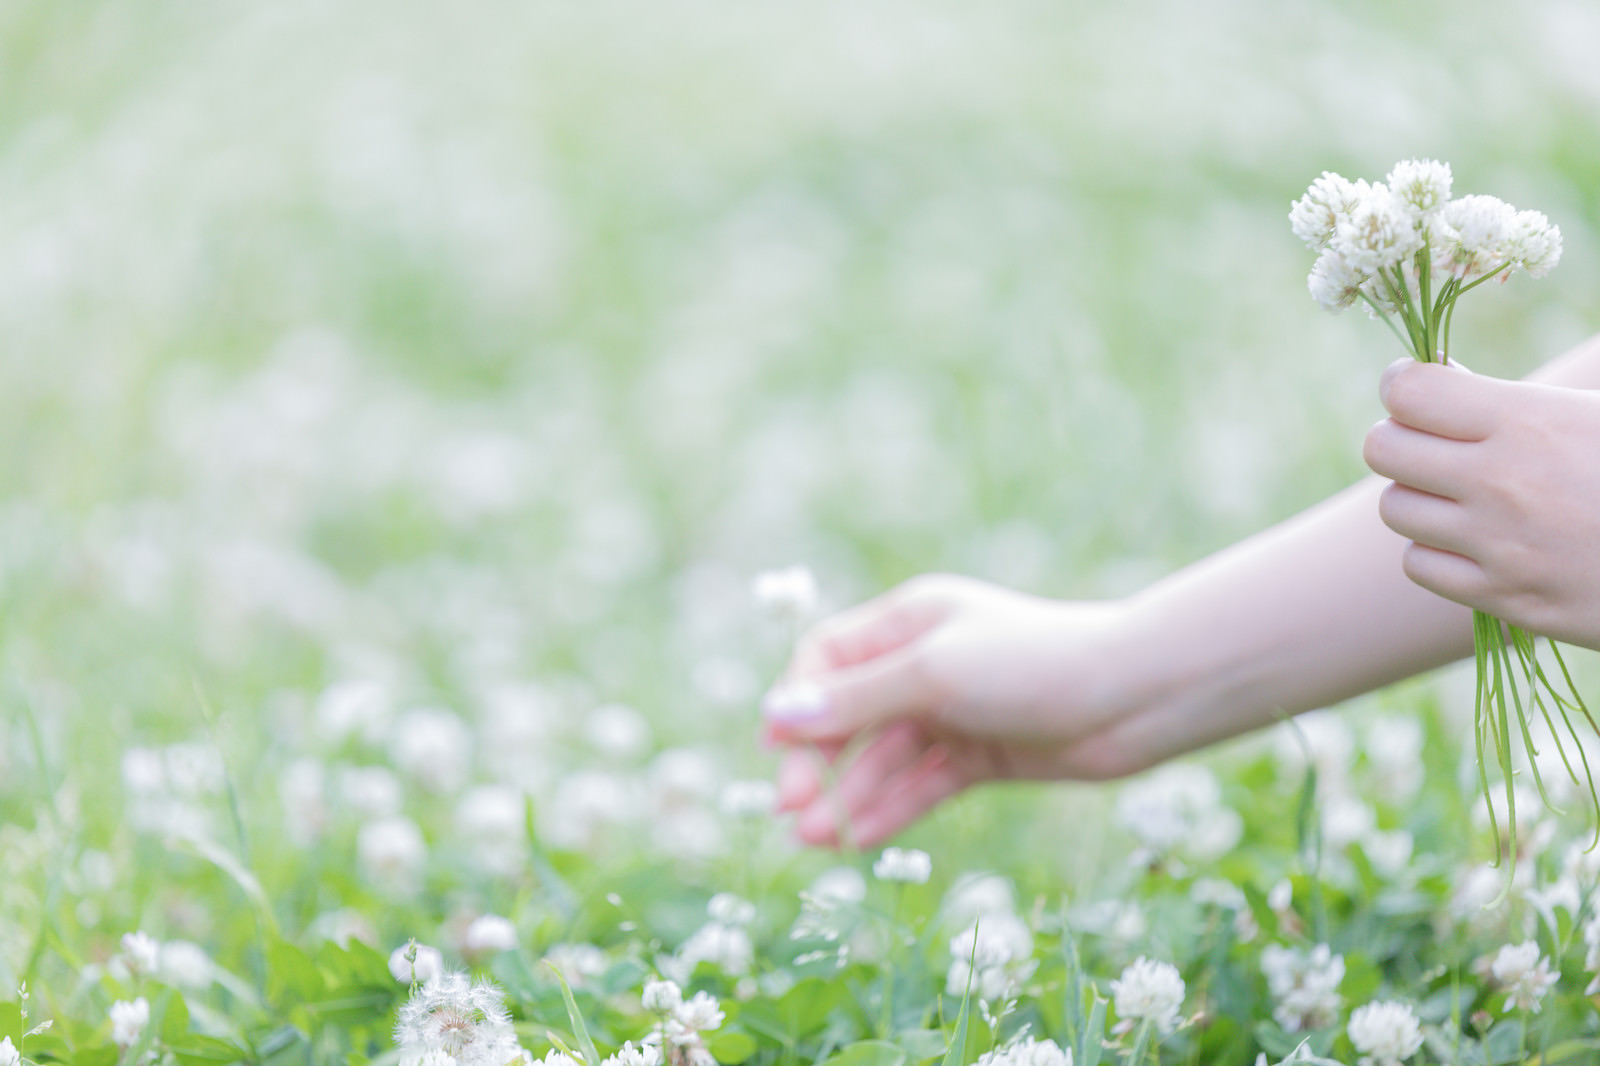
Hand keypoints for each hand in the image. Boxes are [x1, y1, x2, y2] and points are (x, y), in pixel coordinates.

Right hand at [760, 574, 1142, 846]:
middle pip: (850, 713)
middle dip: (818, 760)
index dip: (797, 701)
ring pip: (885, 757)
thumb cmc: (1032, 665)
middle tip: (792, 808)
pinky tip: (859, 840)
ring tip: (816, 840)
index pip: (828, 657)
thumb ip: (855, 701)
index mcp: (909, 620)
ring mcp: (953, 710)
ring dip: (849, 795)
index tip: (776, 750)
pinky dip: (891, 809)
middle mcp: (925, 662)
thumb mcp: (933, 675)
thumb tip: (777, 714)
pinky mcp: (980, 754)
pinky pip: (922, 783)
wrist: (1133, 698)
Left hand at [1363, 358, 1599, 648]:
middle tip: (1437, 442)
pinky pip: (1419, 565)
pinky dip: (1435, 551)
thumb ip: (1514, 403)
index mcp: (1529, 422)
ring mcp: (1498, 546)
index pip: (1407, 392)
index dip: (1404, 385)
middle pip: (1382, 448)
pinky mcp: (1504, 598)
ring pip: (1395, 507)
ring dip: (1419, 496)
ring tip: (1463, 493)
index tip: (1422, 390)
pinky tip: (1476, 540)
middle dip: (1402, 438)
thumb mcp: (1593, 414)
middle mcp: (1502, 483)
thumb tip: (1439, 379)